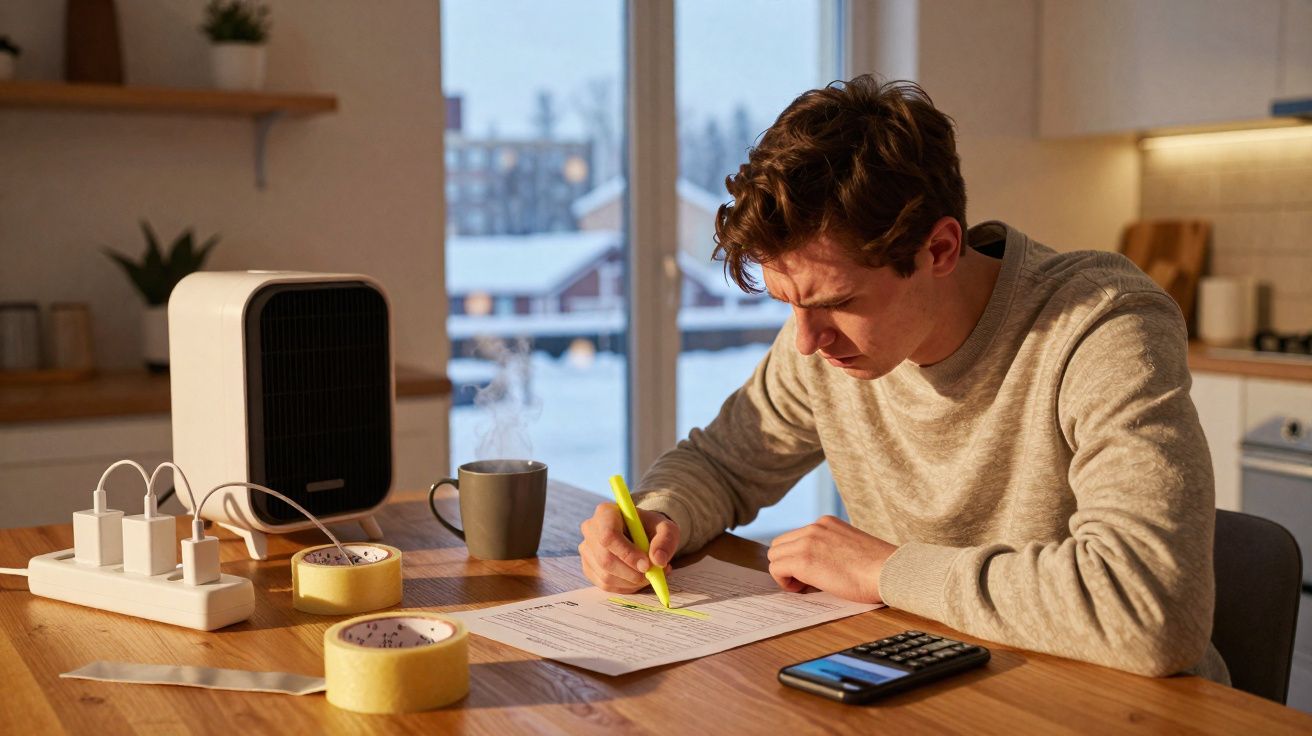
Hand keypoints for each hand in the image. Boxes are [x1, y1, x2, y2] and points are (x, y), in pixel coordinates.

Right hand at [578, 503, 679, 592]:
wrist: (640, 533)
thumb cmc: (651, 528)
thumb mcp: (665, 528)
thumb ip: (665, 541)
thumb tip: (658, 560)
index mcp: (606, 512)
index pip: (609, 536)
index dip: (627, 554)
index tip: (646, 565)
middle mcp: (590, 529)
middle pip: (605, 559)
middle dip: (632, 573)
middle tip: (652, 574)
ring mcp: (586, 549)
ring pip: (606, 575)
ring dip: (631, 582)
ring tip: (649, 575)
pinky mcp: (588, 566)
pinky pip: (605, 585)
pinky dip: (625, 587)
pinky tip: (637, 579)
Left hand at [767, 515, 897, 603]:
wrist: (890, 571)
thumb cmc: (878, 568)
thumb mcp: (851, 548)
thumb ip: (831, 549)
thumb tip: (817, 566)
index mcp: (826, 523)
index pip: (795, 537)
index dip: (798, 558)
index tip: (812, 573)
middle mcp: (814, 527)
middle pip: (780, 544)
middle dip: (787, 564)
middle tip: (805, 582)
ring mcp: (807, 541)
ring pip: (775, 556)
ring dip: (785, 573)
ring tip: (806, 586)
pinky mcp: (803, 559)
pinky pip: (776, 569)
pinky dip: (784, 582)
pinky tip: (803, 589)